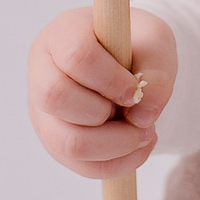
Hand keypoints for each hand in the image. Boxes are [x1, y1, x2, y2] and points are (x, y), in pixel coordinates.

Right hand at [26, 6, 175, 178]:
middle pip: (56, 98)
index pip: (75, 55)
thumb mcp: (157, 43)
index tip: (135, 90)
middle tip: (137, 111)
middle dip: (105, 113)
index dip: (109, 78)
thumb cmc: (137, 45)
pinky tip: (139, 147)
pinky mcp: (56, 141)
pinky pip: (81, 166)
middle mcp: (43, 72)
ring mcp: (44, 111)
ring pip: (67, 142)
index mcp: (63, 33)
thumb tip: (142, 116)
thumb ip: (157, 72)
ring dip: (115, 145)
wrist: (131, 61)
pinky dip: (117, 163)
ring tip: (144, 133)